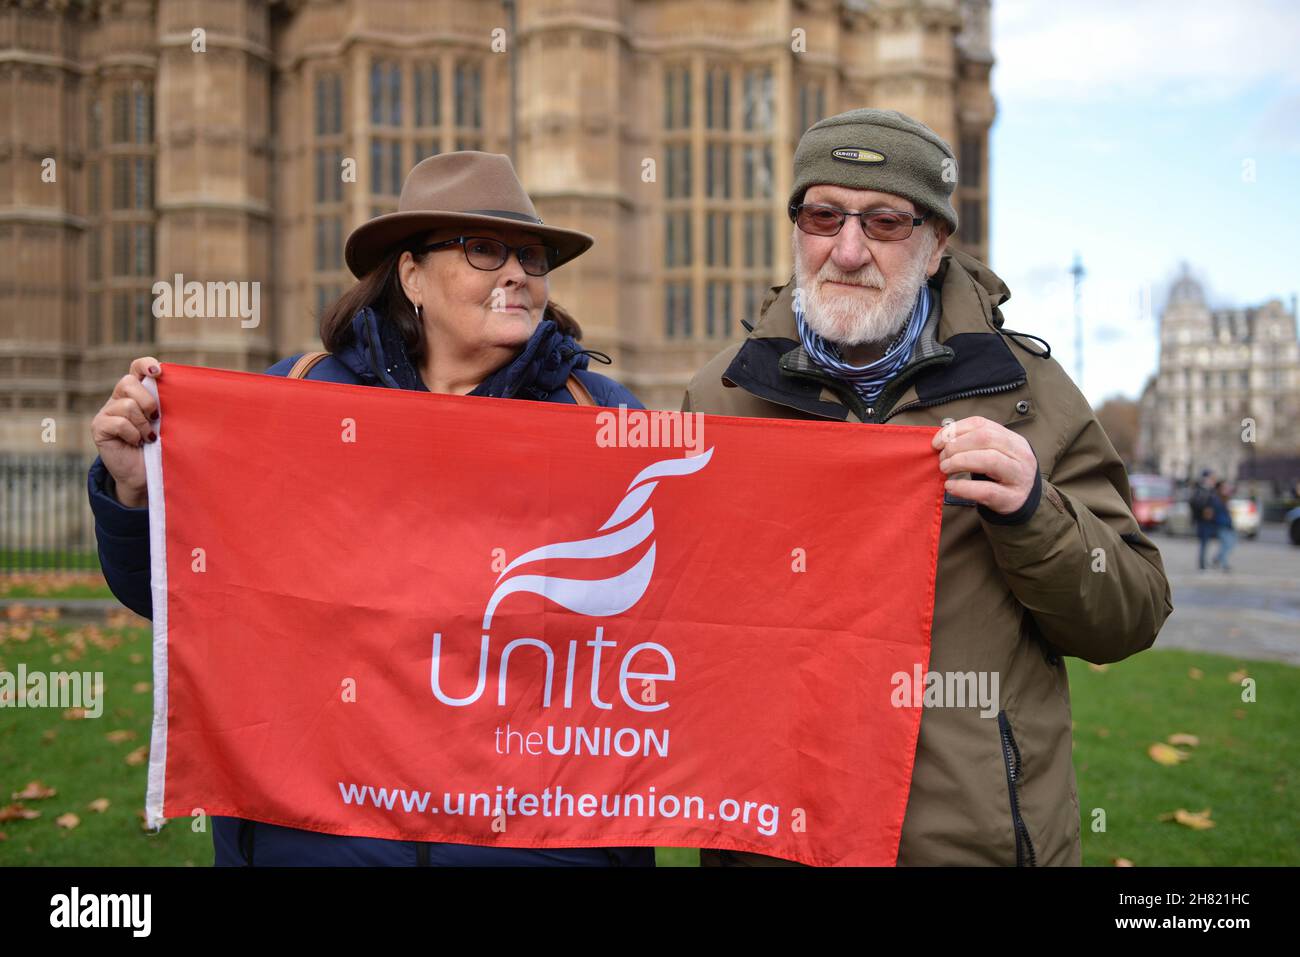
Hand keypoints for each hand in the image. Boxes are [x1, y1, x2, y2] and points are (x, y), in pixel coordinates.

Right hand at [90, 357, 162, 506]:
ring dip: (143, 424)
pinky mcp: (99, 427)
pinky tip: (136, 443)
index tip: (158, 372)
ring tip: (147, 437)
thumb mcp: (168, 423)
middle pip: (128, 382)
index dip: (145, 365)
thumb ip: (168, 406)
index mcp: (137, 393)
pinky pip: (118, 423)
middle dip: (147, 401)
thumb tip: (186, 390)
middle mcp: (119, 398)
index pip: (137, 368)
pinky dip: (133, 434)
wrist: (145, 475)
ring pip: (126, 405)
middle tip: (157, 418)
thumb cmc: (161, 447)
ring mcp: (107, 412)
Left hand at [932, 415, 1037, 515]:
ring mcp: (1018, 476)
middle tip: (942, 459)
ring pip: (989, 460)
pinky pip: (986, 490)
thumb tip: (942, 439)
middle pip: (985, 439)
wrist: (1022, 500)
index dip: (955, 431)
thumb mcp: (993, 453)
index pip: (981, 424)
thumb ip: (973, 443)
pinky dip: (963, 487)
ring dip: (959, 462)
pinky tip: (950, 486)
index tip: (937, 443)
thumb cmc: (1001, 473)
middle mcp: (1019, 454)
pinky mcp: (1011, 498)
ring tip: (945, 469)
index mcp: (1013, 439)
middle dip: (956, 447)